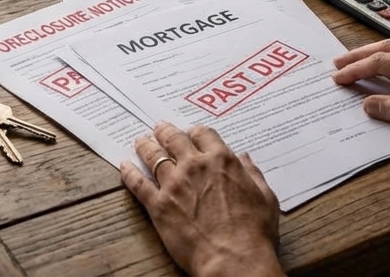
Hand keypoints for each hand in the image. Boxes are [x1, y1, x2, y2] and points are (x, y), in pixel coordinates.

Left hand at [120, 122, 282, 276]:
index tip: (190, 133)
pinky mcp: (159, 205)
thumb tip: (245, 159)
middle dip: (165, 131)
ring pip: (153, 155)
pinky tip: (124, 166)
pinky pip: (138, 183)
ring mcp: (174, 183)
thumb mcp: (265, 198)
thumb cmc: (254, 233)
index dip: (195, 132)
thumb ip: (253, 174)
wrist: (234, 261)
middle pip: (174, 138)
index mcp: (221, 160)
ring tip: (140, 141)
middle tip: (159, 128)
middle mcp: (194, 166)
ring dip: (145, 145)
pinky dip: (129, 172)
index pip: (203, 134)